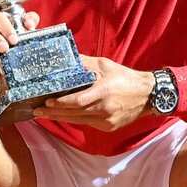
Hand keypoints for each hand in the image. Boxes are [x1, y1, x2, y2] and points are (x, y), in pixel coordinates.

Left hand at [33, 55, 155, 130]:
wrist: (148, 95)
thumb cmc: (126, 78)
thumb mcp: (106, 65)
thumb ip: (85, 63)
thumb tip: (67, 59)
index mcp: (104, 91)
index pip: (77, 101)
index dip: (60, 103)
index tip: (46, 102)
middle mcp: (104, 109)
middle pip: (74, 114)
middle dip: (54, 113)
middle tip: (37, 111)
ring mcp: (107, 121)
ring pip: (78, 120)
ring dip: (61, 117)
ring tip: (45, 114)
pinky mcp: (108, 127)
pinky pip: (87, 123)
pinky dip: (75, 119)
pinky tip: (64, 116)